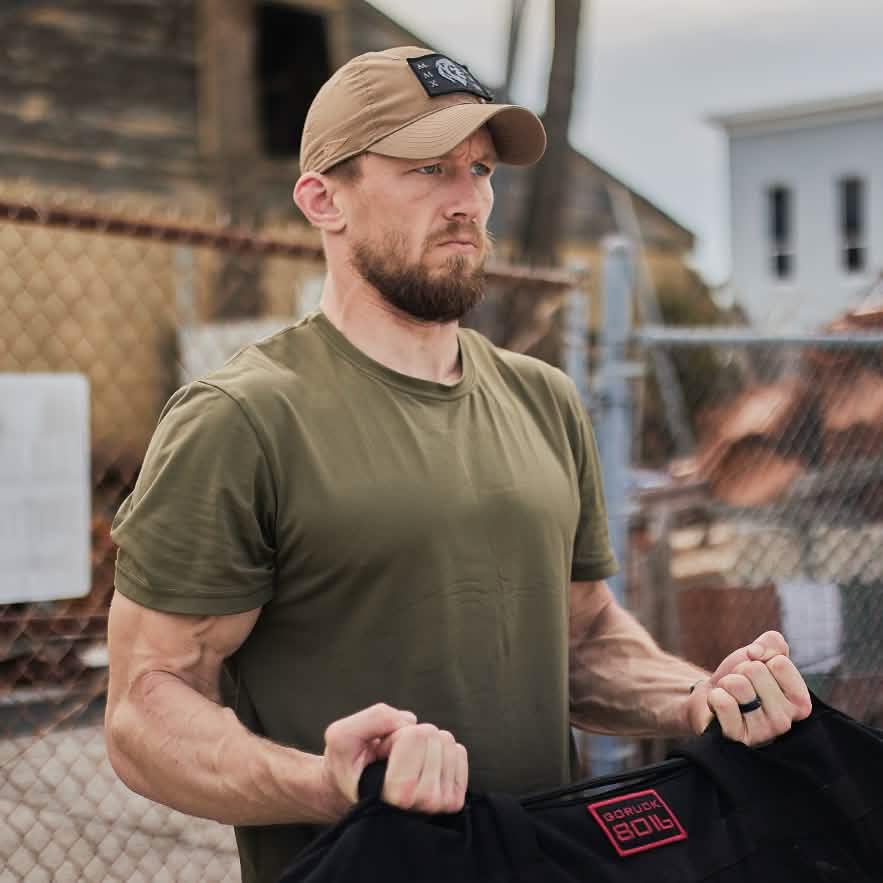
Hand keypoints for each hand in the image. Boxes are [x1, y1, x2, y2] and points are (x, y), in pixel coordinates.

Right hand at [321, 703, 467, 818]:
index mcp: (396, 795)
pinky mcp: (454, 799)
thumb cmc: (348, 766)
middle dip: (409, 737)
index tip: (380, 756)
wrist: (355, 793)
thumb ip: (372, 719)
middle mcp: (423, 803)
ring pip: (446, 741)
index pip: (414, 736)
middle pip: (432, 735)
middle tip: (390, 759)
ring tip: (402, 764)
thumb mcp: (342, 735)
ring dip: (423, 744)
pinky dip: (439, 749)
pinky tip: (420, 766)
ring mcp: (441, 803)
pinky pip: (459, 752)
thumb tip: (410, 720)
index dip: (393, 736)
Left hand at [687, 631, 811, 744]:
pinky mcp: (737, 739)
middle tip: (739, 686)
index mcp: (800, 702)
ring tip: (730, 696)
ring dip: (726, 683)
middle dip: (740, 670)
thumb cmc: (741, 677)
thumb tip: (757, 653)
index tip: (756, 672)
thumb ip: (773, 643)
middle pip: (756, 671)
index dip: (760, 659)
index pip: (780, 662)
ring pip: (738, 684)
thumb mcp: (760, 655)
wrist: (710, 697)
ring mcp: (762, 733)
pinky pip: (722, 701)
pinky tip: (719, 708)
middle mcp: (786, 721)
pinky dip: (715, 697)